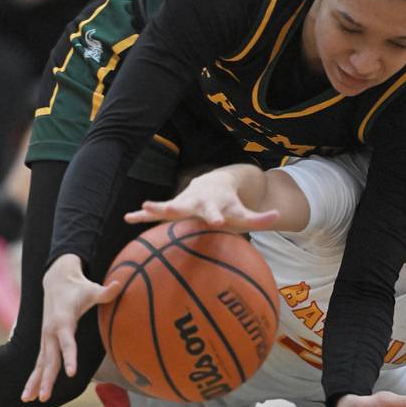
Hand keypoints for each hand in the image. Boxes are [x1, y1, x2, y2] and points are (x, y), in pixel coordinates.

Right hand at [22, 254, 120, 402]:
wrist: (57, 279)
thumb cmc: (79, 287)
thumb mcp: (93, 288)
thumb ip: (106, 292)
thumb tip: (120, 285)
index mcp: (63, 320)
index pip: (67, 342)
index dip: (70, 356)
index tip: (71, 372)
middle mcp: (51, 331)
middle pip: (50, 358)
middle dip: (48, 378)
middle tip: (46, 397)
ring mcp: (46, 337)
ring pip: (40, 363)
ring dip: (35, 382)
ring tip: (28, 399)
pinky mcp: (45, 341)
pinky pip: (39, 362)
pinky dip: (33, 378)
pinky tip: (29, 394)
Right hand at [124, 168, 278, 230]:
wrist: (215, 184)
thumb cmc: (231, 204)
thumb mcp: (245, 213)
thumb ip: (260, 219)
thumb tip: (278, 217)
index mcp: (214, 206)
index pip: (216, 212)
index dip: (217, 217)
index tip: (218, 222)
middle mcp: (196, 203)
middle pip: (187, 207)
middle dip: (178, 209)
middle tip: (168, 211)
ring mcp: (182, 204)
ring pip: (167, 207)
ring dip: (154, 209)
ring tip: (141, 210)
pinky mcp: (172, 207)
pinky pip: (154, 213)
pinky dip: (142, 215)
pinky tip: (128, 218)